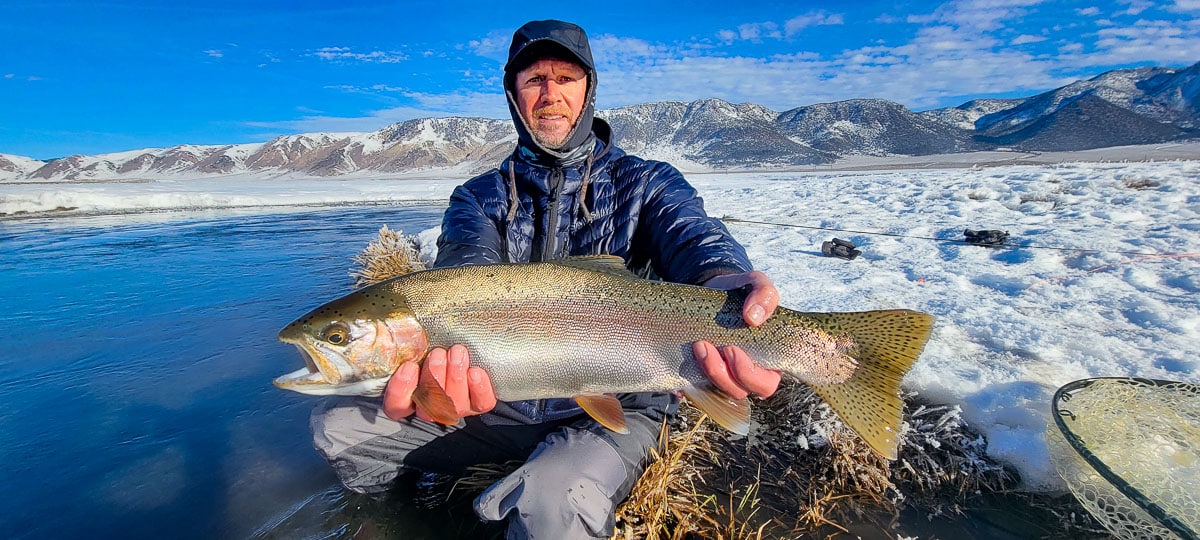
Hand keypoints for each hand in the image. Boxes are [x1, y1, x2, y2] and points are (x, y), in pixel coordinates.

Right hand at [382, 344, 497, 421]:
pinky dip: (479, 388)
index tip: (409, 367)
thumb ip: (408, 343)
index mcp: (409, 395)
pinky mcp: (478, 403)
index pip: (397, 406)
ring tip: (457, 353)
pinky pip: (481, 403)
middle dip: (434, 377)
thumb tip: (397, 329)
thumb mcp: (418, 342)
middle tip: (438, 354)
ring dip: (455, 377)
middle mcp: (432, 406)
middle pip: (428, 405)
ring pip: (454, 404)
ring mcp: (456, 406)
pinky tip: (475, 371)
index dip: (401, 390)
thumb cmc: (436, 343)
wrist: (463, 345)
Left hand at [695, 271, 782, 398]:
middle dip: (725, 375)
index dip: (751, 375)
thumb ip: (764, 293)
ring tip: (699, 344)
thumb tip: (754, 317)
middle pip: (741, 391)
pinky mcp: (703, 373)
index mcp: (767, 359)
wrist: (711, 290)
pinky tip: (683, 367)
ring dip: (708, 371)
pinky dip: (688, 382)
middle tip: (711, 347)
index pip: (766, 384)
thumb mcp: (755, 283)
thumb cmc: (739, 292)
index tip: (732, 349)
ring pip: (719, 390)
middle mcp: (747, 373)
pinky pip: (696, 388)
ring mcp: (724, 375)